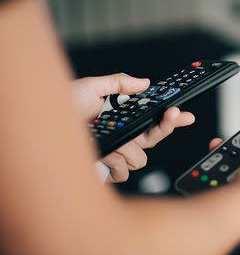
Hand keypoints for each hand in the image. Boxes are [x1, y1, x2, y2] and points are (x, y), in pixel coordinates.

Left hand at [72, 73, 195, 181]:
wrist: (40, 127)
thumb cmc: (61, 107)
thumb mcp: (91, 87)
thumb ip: (119, 82)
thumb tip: (144, 82)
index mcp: (123, 121)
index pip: (153, 122)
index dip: (172, 119)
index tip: (184, 114)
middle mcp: (121, 139)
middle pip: (154, 140)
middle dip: (164, 127)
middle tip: (170, 115)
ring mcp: (113, 156)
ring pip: (139, 159)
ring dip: (129, 148)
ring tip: (113, 139)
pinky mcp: (103, 170)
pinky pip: (122, 172)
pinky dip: (115, 163)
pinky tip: (104, 153)